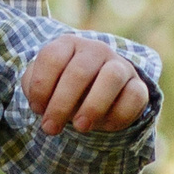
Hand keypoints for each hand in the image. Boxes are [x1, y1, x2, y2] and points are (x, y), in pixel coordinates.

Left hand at [22, 32, 150, 134]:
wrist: (93, 96)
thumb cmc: (61, 89)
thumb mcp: (42, 87)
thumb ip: (35, 89)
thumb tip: (43, 105)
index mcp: (68, 44)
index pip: (52, 57)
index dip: (41, 86)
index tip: (37, 109)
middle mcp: (96, 50)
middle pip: (79, 71)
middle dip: (61, 104)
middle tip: (51, 128)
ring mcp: (120, 65)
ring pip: (112, 77)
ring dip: (93, 106)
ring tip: (80, 127)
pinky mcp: (138, 85)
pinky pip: (135, 96)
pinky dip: (119, 115)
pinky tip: (104, 126)